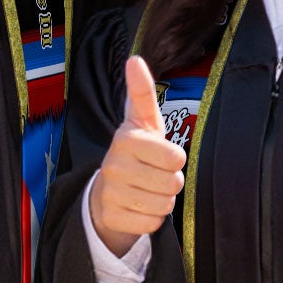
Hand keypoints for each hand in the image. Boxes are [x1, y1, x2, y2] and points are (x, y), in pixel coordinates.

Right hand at [88, 55, 185, 256]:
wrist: (106, 191)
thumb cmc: (136, 151)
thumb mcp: (142, 121)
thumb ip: (142, 92)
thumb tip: (134, 59)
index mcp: (125, 139)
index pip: (175, 157)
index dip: (175, 159)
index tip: (161, 154)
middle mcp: (114, 165)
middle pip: (173, 183)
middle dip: (171, 182)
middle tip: (154, 175)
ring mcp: (110, 193)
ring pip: (164, 205)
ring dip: (162, 200)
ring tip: (146, 190)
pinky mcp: (111, 217)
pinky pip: (152, 223)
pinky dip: (151, 218)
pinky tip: (138, 207)